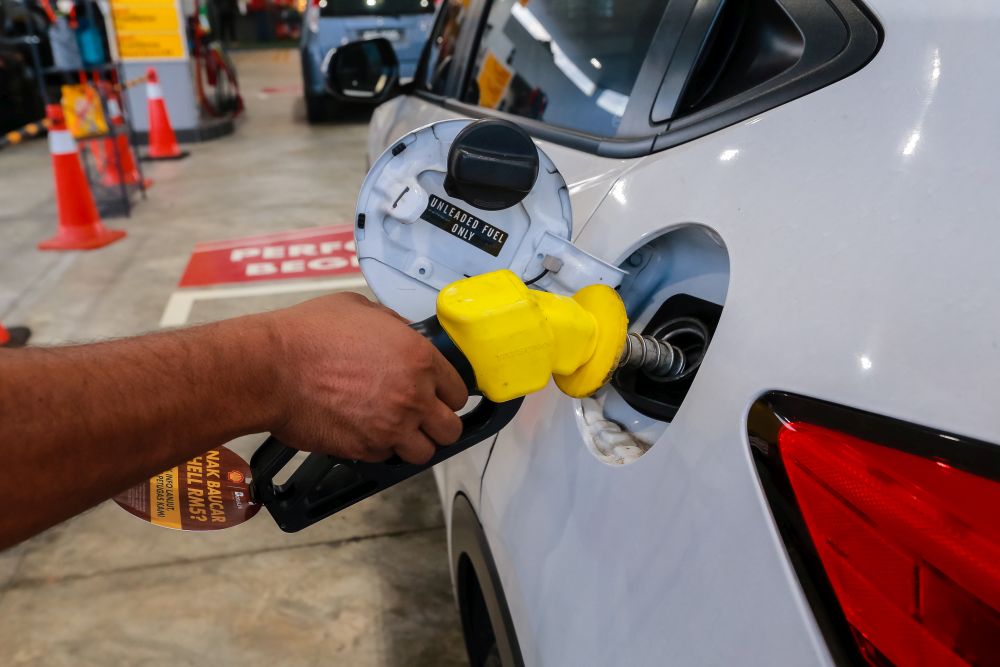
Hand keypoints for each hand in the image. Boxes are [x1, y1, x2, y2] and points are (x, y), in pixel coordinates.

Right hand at [264, 292, 468, 463]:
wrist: (270, 368)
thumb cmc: (308, 334)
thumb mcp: (361, 309)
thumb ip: (395, 326)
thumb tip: (405, 336)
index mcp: (419, 358)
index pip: (459, 391)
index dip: (447, 394)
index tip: (438, 396)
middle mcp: (413, 396)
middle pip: (450, 429)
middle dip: (438, 424)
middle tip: (421, 417)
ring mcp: (390, 427)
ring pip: (424, 452)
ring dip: (413, 443)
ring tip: (396, 430)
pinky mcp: (365, 450)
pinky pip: (386, 458)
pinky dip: (380, 449)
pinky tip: (365, 431)